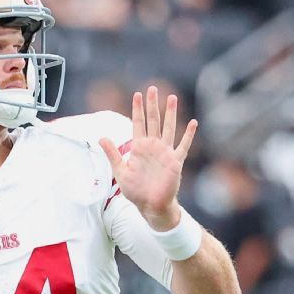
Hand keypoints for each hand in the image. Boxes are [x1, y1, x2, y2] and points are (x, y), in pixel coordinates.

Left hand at [100, 87, 197, 230]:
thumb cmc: (136, 190)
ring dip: (170, 113)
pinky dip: (188, 135)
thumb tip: (101, 138)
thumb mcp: (120, 171)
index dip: (138, 109)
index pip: (138, 124)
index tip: (136, 94)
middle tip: (151, 88)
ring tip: (171, 97)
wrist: (150, 205)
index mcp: (139, 148)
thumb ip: (113, 154)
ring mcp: (165, 153)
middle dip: (152, 105)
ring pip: (168, 128)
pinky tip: (192, 123)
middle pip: (153, 121)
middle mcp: (153, 147)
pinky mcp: (175, 162)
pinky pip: (183, 146)